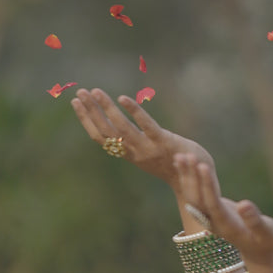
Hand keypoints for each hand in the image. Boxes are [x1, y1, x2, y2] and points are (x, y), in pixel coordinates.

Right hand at [70, 88, 213, 185]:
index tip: (76, 103)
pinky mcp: (164, 142)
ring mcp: (149, 148)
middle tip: (80, 92)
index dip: (86, 120)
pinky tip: (122, 98)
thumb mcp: (148, 154)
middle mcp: (135, 153)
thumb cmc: (173, 164)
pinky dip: (133, 112)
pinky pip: (146, 126)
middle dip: (90, 111)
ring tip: (95, 91)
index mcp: (129, 155)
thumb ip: (134, 143)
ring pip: (121, 128)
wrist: (196, 181)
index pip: (100, 137)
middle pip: (106, 131)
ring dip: (106, 109)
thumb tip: (119, 125)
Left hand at [173, 153, 272, 267]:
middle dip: (193, 177)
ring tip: (180, 155)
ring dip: (186, 176)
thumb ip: (255, 220)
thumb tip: (244, 204)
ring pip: (192, 196)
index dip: (207, 185)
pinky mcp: (209, 210)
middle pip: (197, 198)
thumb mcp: (267, 232)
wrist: (257, 252)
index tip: (203, 166)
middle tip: (188, 155)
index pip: (212, 202)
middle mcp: (213, 221)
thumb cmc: (266, 240)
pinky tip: (182, 164)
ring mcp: (209, 217)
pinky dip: (188, 179)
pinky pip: (195, 194)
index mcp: (226, 225)